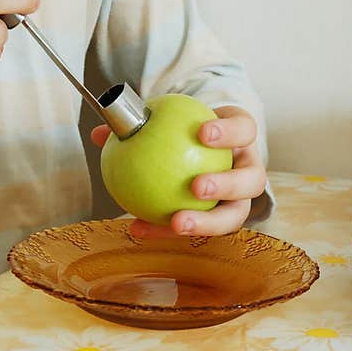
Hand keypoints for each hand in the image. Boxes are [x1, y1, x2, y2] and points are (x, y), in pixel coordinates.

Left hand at [90, 105, 266, 237]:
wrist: (203, 150)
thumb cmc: (186, 131)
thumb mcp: (170, 121)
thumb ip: (140, 123)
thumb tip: (100, 133)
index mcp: (242, 137)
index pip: (245, 129)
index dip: (230, 132)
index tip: (203, 133)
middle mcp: (249, 169)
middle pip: (251, 181)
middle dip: (227, 185)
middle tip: (197, 186)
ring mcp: (240, 198)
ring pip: (234, 215)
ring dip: (207, 222)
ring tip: (177, 223)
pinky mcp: (221, 219)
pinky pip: (197, 227)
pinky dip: (166, 229)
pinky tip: (138, 228)